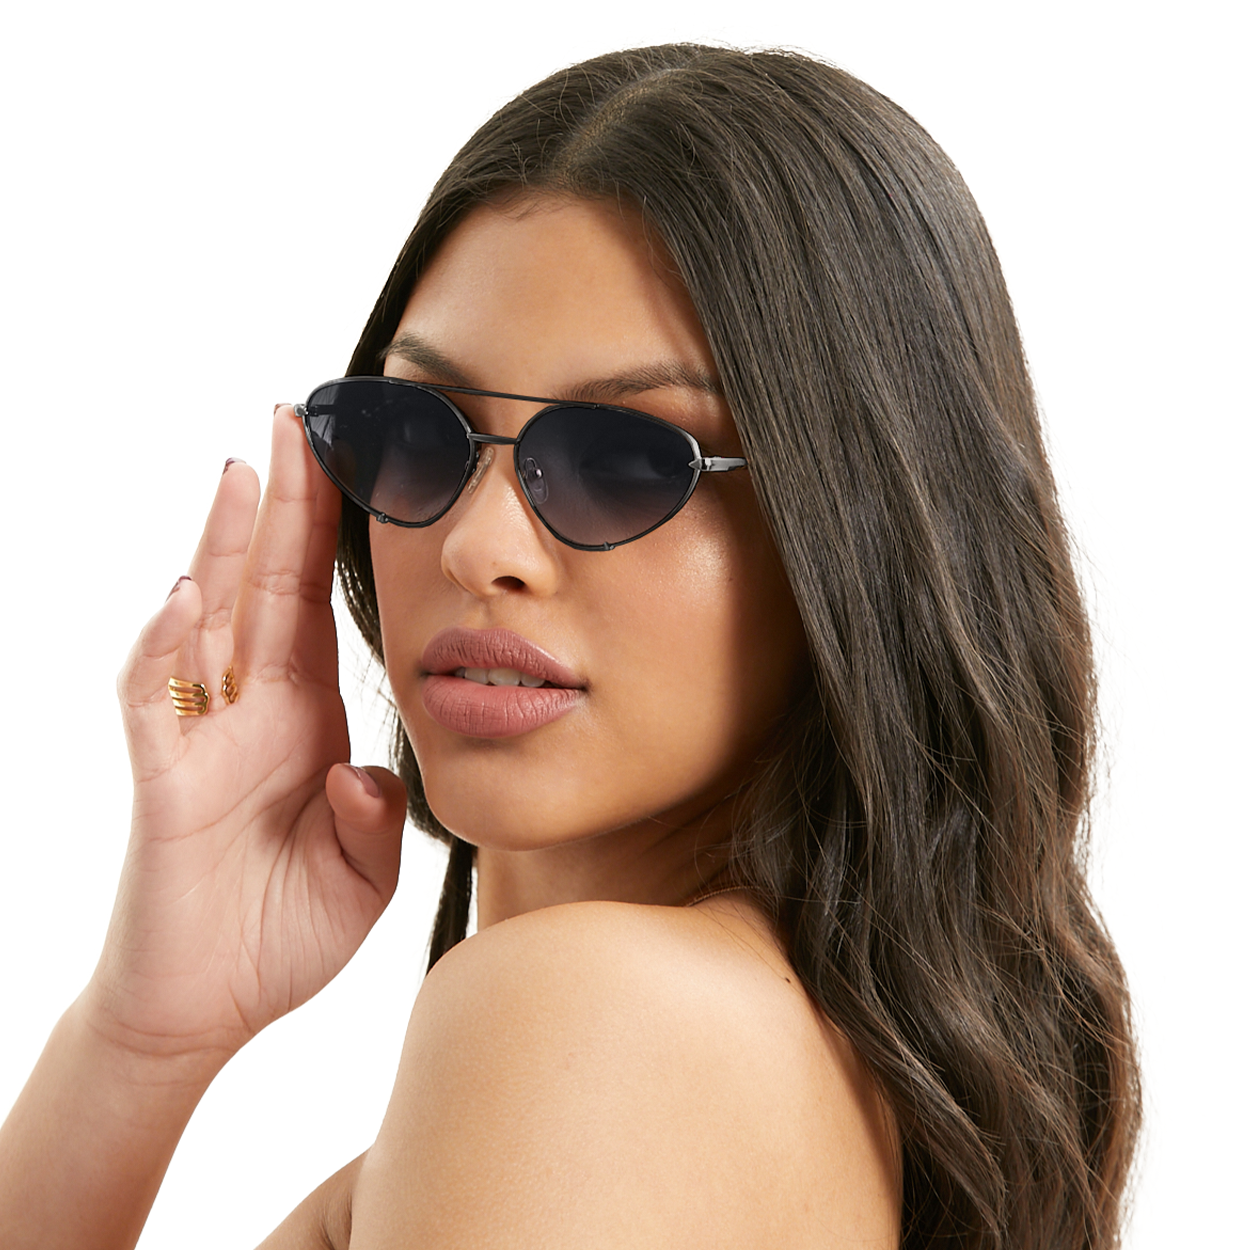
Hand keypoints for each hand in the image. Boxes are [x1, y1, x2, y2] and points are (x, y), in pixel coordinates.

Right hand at [90, 407, 406, 1065]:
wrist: (207, 1010)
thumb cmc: (281, 935)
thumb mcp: (362, 873)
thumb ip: (375, 816)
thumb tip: (365, 769)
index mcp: (308, 720)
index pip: (316, 608)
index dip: (328, 538)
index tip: (346, 465)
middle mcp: (255, 713)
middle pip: (266, 588)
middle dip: (281, 506)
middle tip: (292, 422)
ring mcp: (204, 740)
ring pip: (208, 621)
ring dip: (224, 546)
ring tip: (241, 472)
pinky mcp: (164, 783)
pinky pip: (156, 703)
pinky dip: (166, 648)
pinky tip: (188, 594)